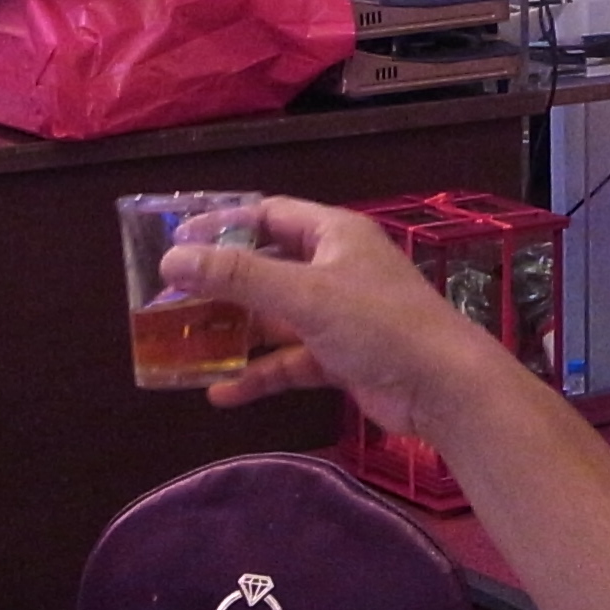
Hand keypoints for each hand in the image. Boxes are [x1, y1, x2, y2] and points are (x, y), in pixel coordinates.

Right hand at [184, 197, 520, 440]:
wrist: (442, 386)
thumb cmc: (378, 325)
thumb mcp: (304, 294)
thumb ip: (237, 276)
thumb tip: (171, 259)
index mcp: (334, 234)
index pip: (269, 215)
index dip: (222, 225)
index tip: (175, 242)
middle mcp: (336, 267)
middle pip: (267, 268)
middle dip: (220, 286)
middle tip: (167, 302)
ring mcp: (340, 314)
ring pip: (275, 318)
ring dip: (235, 333)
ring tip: (181, 347)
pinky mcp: (342, 356)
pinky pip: (290, 360)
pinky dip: (259, 374)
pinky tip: (221, 394)